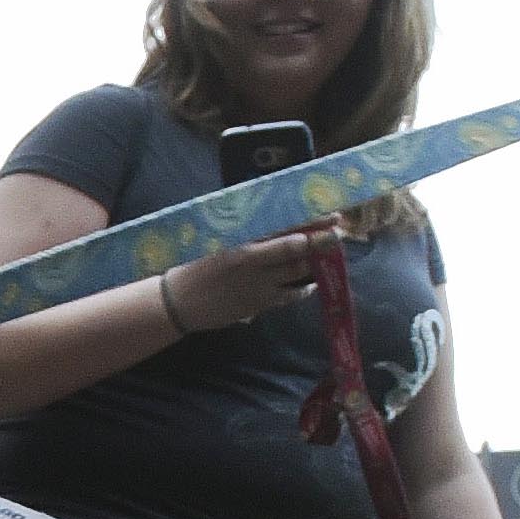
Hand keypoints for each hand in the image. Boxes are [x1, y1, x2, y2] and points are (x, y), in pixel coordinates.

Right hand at [165, 228, 340, 333]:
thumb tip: (272, 219)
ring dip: (317, 263)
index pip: (285, 227)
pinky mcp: (259, 304)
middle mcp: (254, 260)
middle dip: (322, 241)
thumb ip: (246, 232)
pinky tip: (311, 283)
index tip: (332, 215)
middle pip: (298, 249)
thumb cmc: (196, 265)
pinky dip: (303, 288)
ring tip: (330, 255)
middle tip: (340, 232)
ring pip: (298, 272)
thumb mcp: (218, 241)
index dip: (311, 221)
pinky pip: (289, 295)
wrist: (179, 301)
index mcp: (243, 240)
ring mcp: (259, 284)